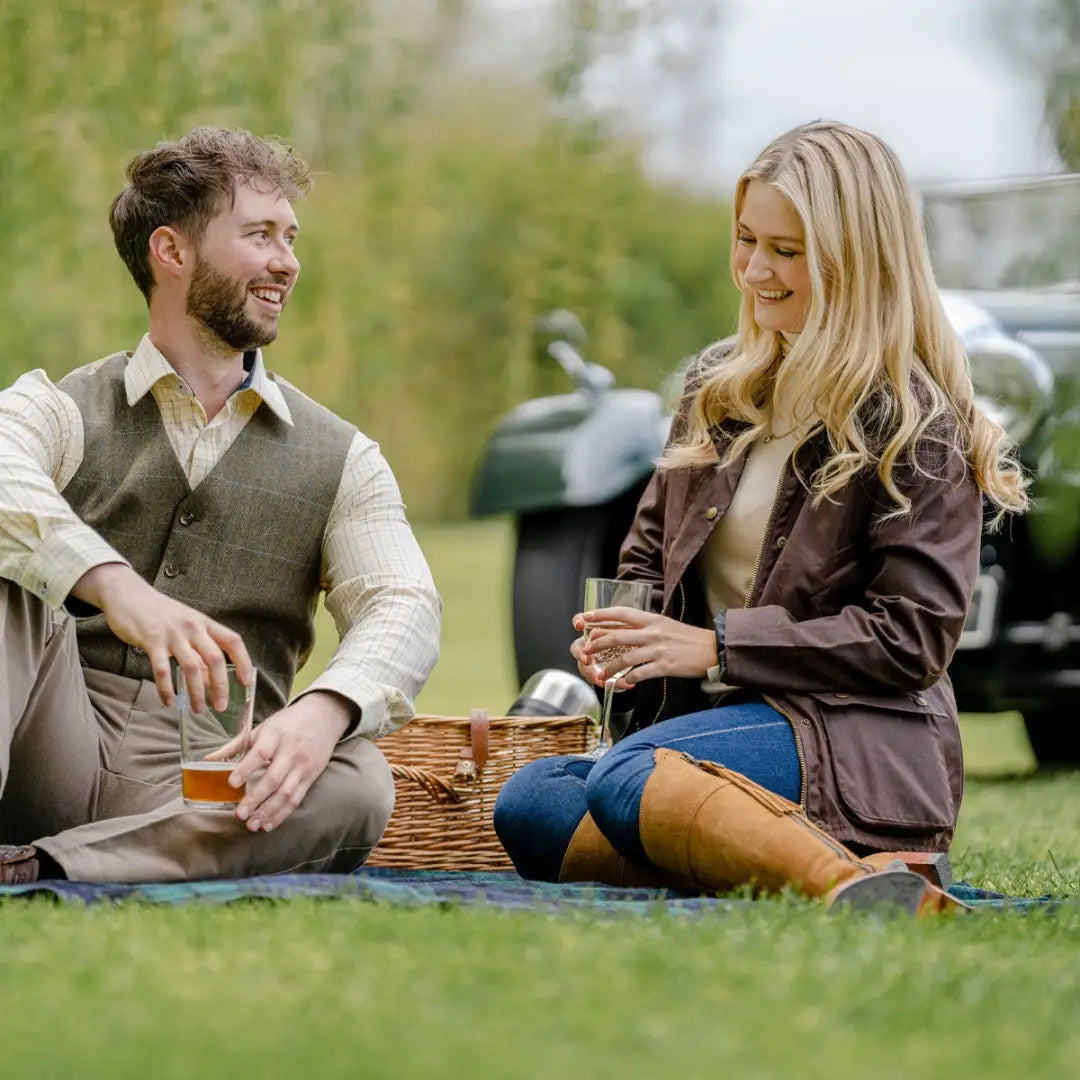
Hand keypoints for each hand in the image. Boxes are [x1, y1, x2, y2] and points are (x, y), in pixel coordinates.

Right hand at [73, 563, 251, 711]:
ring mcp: (172, 634)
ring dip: (197, 692)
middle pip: (215, 659)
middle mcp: (192, 627)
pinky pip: (162, 670)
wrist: (129, 594)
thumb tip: (211, 679)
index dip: (243, 662)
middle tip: (220, 706)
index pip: (233, 641)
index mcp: (204, 622)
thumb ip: (199, 649)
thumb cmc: (160, 613)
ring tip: (197, 709)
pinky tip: (169, 702)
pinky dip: (166, 689)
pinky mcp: (151, 640)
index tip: (247, 683)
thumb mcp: (186, 625)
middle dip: (221, 686)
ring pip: (192, 667)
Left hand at [228, 691, 353, 832]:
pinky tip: (269, 824)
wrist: (325, 716)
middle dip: (256, 798)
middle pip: (273, 778)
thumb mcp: (264, 727)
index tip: (232, 783)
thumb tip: (207, 761)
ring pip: (286, 792)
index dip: (245, 769)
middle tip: (239, 814)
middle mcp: (291, 751)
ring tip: (253, 825)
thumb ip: (237, 745)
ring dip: (269, 811)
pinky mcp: (312, 775)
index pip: (260, 753)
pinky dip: (283, 813)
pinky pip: (297, 798)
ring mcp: (303, 765)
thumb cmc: (288, 722)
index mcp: (275, 735)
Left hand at [575, 606, 718, 686]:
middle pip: (617, 636)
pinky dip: (628, 679)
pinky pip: (640, 673)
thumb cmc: (688, 638)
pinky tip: (623, 682)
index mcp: (652, 619)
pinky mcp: (664, 666)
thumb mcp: (666, 625)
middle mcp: (652, 633)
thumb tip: (625, 630)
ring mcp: (658, 650)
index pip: (621, 613)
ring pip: (625, 658)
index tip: (585, 617)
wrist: (712, 650)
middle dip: (597, 645)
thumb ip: (646, 626)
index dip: (601, 615)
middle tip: (585, 651)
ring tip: (601, 674)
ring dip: (610, 667)